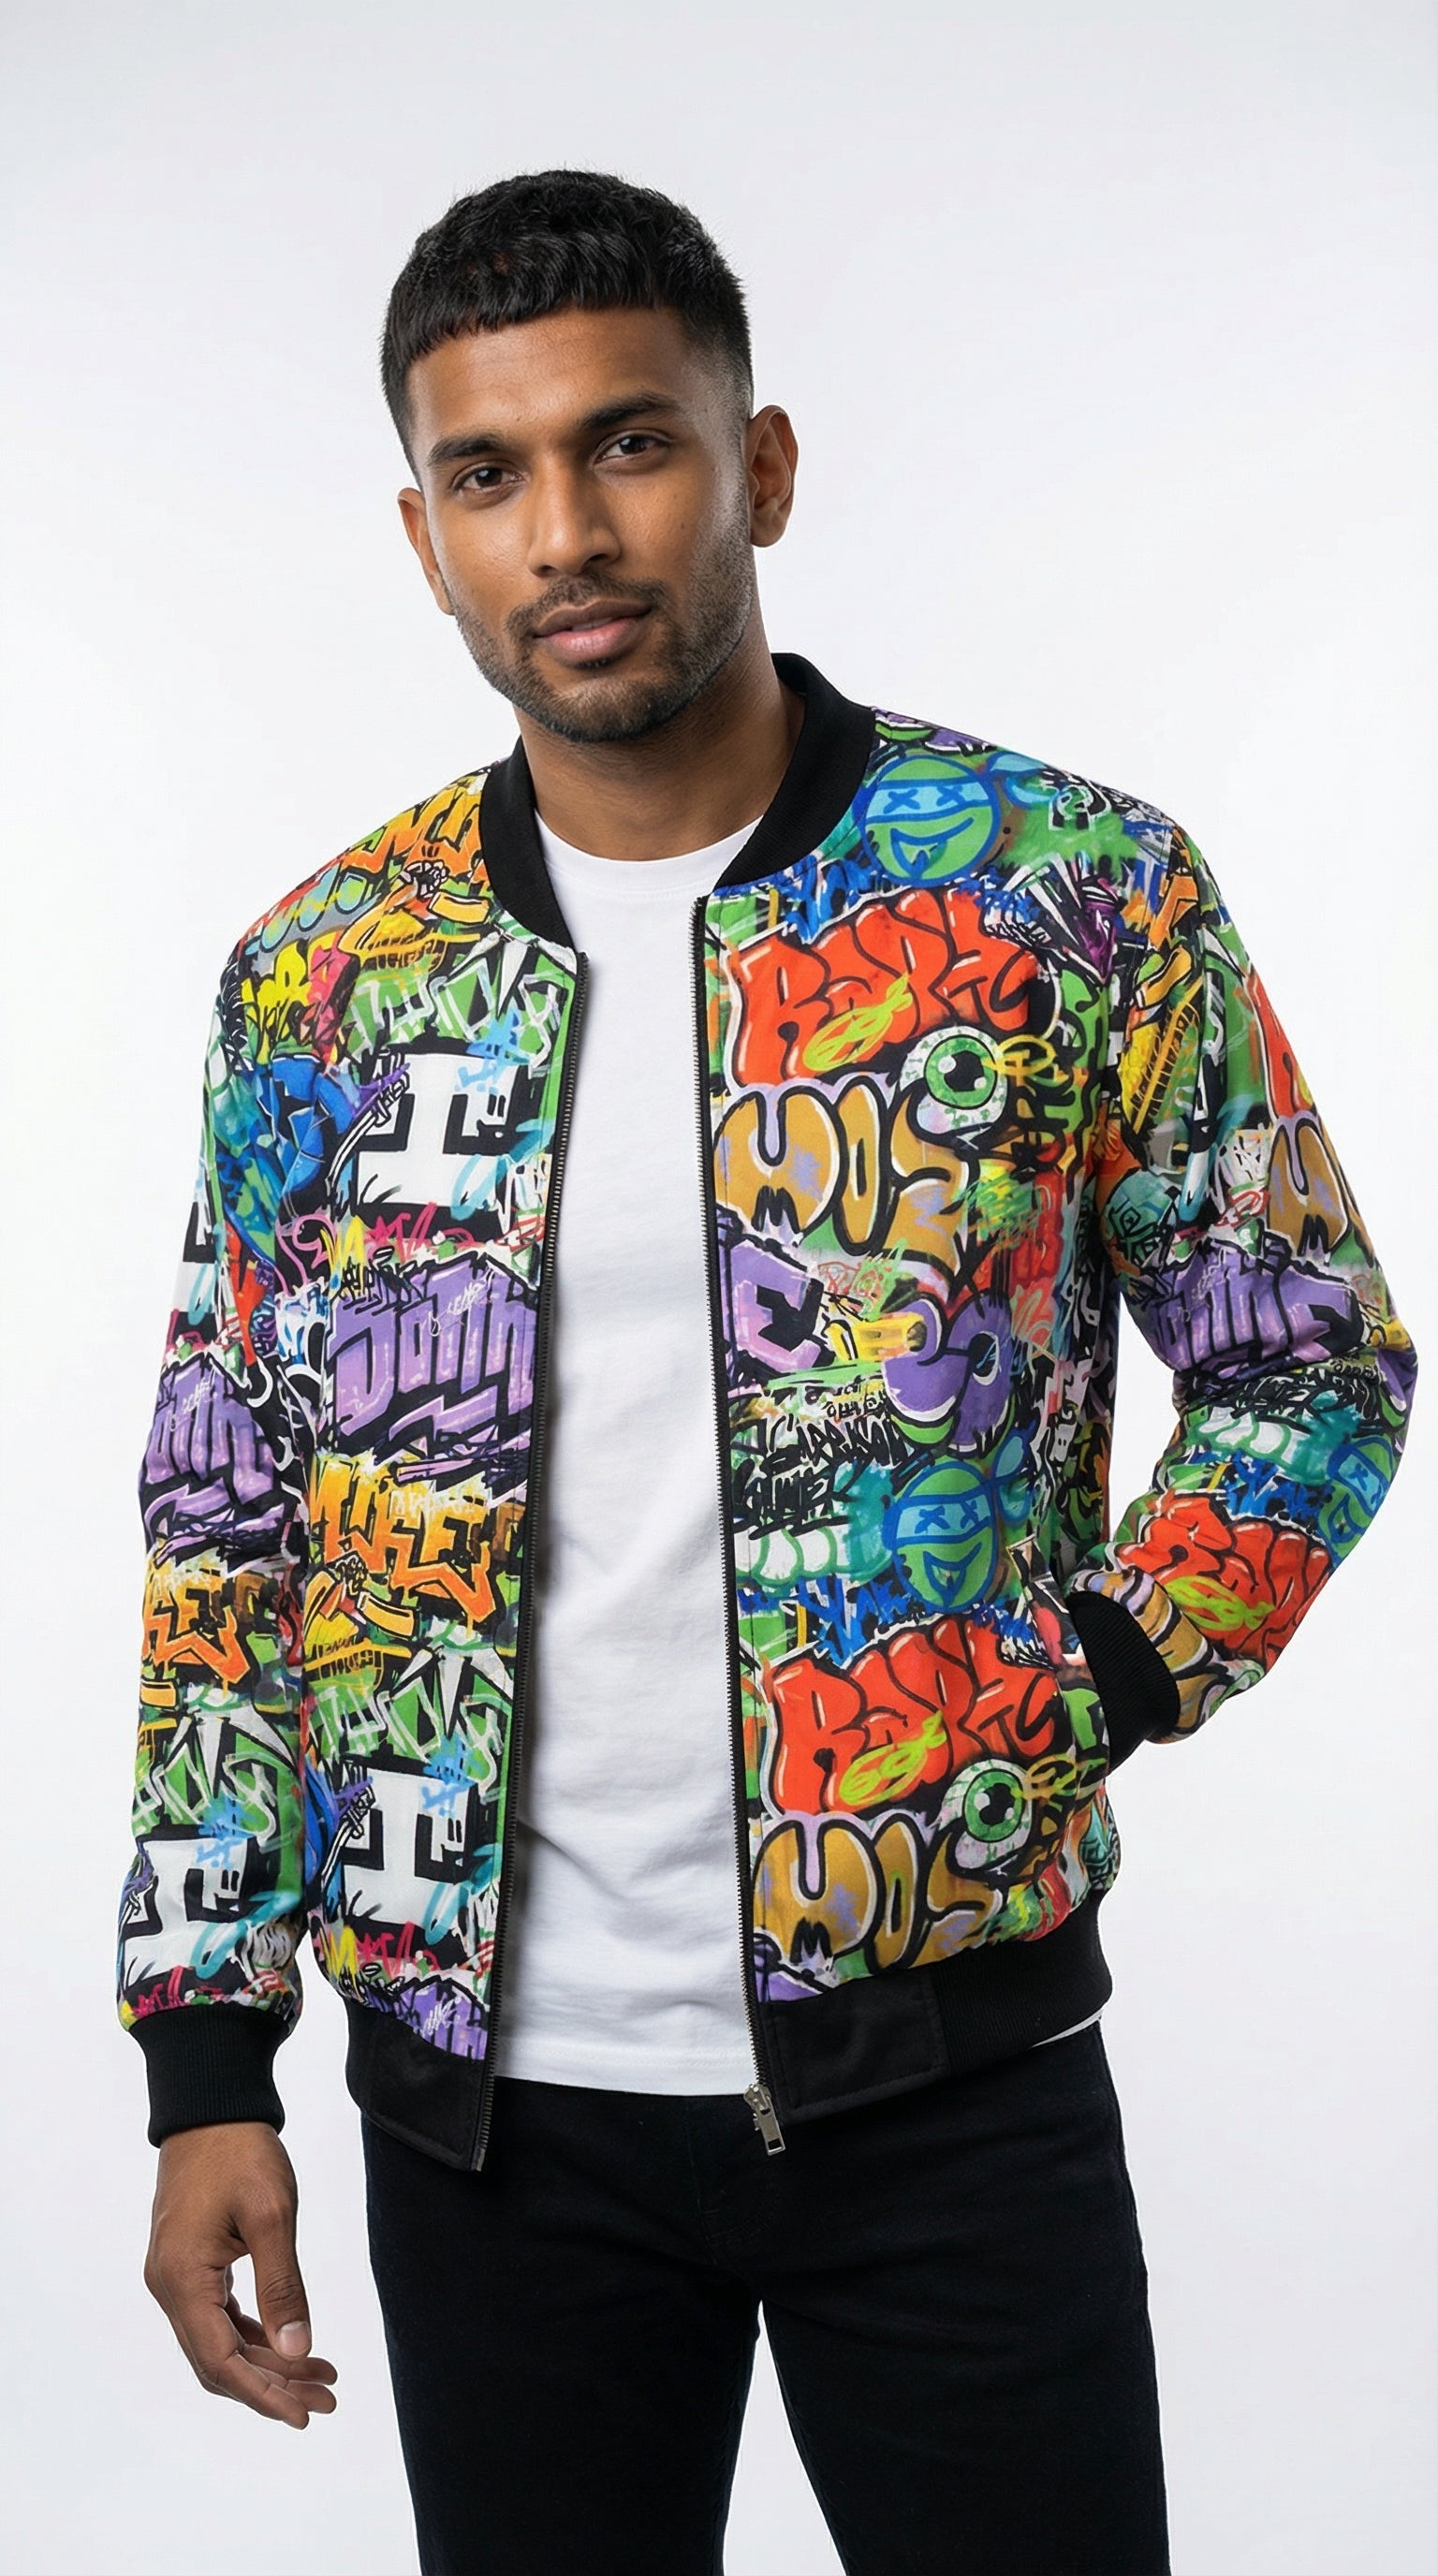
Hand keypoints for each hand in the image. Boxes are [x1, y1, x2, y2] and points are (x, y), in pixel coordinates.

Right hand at [145, 2121, 338, 2428]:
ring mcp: (175, 2276)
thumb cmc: (240, 2153)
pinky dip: (253, 2335)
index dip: (263, 2395)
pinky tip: (290, 2343)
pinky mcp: (188, 2263)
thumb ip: (283, 2286)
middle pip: (218, 2361)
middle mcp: (169, 2287)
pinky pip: (217, 2317)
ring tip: (320, 2376)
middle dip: (273, 2386)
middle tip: (326, 2398)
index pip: (220, 2362)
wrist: (211, 2107)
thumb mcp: (270, 2215)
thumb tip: (297, 2350)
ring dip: (267, 2364)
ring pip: (218, 2342)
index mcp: (182, 2280)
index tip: (304, 2415)